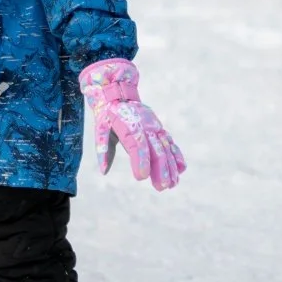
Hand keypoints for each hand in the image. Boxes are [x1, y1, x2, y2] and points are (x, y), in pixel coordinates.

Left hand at [78, 58, 184, 190]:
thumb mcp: (100, 128)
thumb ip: (103, 149)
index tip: (142, 177)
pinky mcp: (159, 129)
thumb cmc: (107, 114)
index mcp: (129, 126)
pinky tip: (180, 169)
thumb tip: (103, 171)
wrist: (118, 94)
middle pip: (156, 149)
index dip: (141, 161)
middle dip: (160, 169)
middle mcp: (145, 126)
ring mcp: (154, 127)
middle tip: (161, 187)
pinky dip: (176, 155)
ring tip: (172, 184)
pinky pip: (170, 142)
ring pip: (166, 147)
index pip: (137, 145)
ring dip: (170, 166)